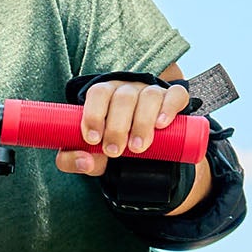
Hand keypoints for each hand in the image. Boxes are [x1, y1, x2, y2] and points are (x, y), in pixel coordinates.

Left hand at [56, 78, 190, 176]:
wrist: (142, 145)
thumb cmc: (110, 143)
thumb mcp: (89, 152)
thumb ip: (76, 160)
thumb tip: (86, 162)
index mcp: (105, 95)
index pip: (98, 94)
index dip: (94, 114)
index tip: (93, 140)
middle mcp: (128, 89)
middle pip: (123, 98)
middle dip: (117, 127)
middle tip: (114, 151)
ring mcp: (151, 91)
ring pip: (149, 96)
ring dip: (142, 122)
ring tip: (138, 147)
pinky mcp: (172, 98)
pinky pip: (175, 95)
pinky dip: (169, 108)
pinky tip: (162, 124)